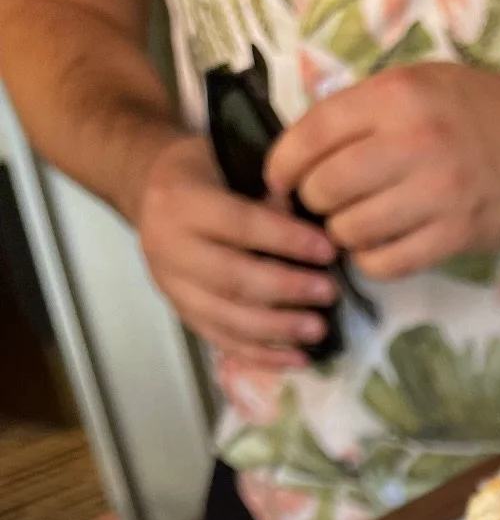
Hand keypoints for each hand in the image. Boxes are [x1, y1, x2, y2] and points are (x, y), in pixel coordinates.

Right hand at [135, 135, 339, 370]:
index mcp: (182, 201)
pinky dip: (262, 355)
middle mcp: (168, 246)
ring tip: (317, 329)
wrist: (151, 190)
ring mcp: (171, 286)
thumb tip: (312, 230)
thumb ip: (265, 191)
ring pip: (227, 317)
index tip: (328, 251)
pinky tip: (297, 359)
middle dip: (286, 289)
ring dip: (278, 329)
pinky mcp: (181, 313)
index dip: (286, 240)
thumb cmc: (205, 171)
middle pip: (232, 278)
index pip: (239, 224)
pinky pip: (222, 340)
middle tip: (328, 293)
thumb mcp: (229, 160)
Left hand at [265, 63, 499, 280]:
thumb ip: (363, 111)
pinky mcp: (456, 235)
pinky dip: (371, 259)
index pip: (311, 135)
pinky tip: (379, 245)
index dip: (282, 165)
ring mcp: (437, 194)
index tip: (278, 181)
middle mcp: (414, 143)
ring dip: (342, 232)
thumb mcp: (417, 83)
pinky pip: (386, 262)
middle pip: (325, 188)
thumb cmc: (478, 110)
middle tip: (323, 204)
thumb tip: (301, 152)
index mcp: (396, 97)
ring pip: (351, 230)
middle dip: (313, 201)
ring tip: (355, 223)